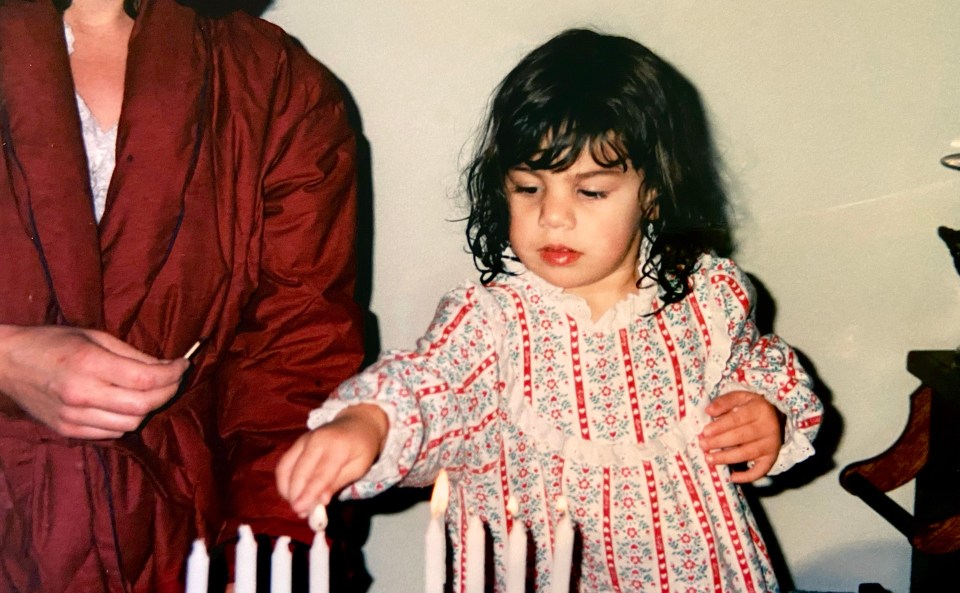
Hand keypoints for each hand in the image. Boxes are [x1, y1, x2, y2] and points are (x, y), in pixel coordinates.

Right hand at [0, 325, 189, 438]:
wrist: (6, 364)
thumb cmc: (52, 342)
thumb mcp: (95, 336)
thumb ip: (132, 355)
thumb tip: (167, 368)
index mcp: (89, 364)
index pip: (146, 380)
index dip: (173, 375)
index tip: (184, 365)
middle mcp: (82, 394)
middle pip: (144, 406)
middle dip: (168, 392)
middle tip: (174, 379)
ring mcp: (73, 417)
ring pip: (131, 424)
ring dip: (148, 408)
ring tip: (149, 390)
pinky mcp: (67, 430)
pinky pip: (111, 433)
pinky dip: (126, 420)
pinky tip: (125, 404)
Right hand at [276, 403, 387, 516]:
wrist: (357, 423)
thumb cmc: (362, 448)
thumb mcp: (359, 468)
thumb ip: (338, 483)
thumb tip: (321, 501)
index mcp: (338, 447)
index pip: (320, 474)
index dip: (309, 493)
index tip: (301, 510)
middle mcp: (318, 440)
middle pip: (300, 471)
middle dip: (296, 495)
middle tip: (300, 513)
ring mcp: (304, 439)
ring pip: (286, 467)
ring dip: (287, 489)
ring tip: (297, 505)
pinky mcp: (297, 442)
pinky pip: (284, 463)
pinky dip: (283, 480)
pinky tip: (291, 493)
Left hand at [699, 390, 783, 482]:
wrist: (776, 416)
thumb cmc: (752, 407)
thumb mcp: (740, 397)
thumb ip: (724, 402)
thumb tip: (709, 411)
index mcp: (759, 409)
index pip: (737, 419)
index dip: (720, 426)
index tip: (705, 432)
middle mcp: (769, 427)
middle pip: (741, 437)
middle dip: (719, 442)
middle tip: (703, 446)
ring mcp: (771, 444)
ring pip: (747, 453)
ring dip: (727, 458)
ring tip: (709, 459)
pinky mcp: (772, 457)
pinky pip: (761, 470)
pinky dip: (747, 476)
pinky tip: (732, 477)